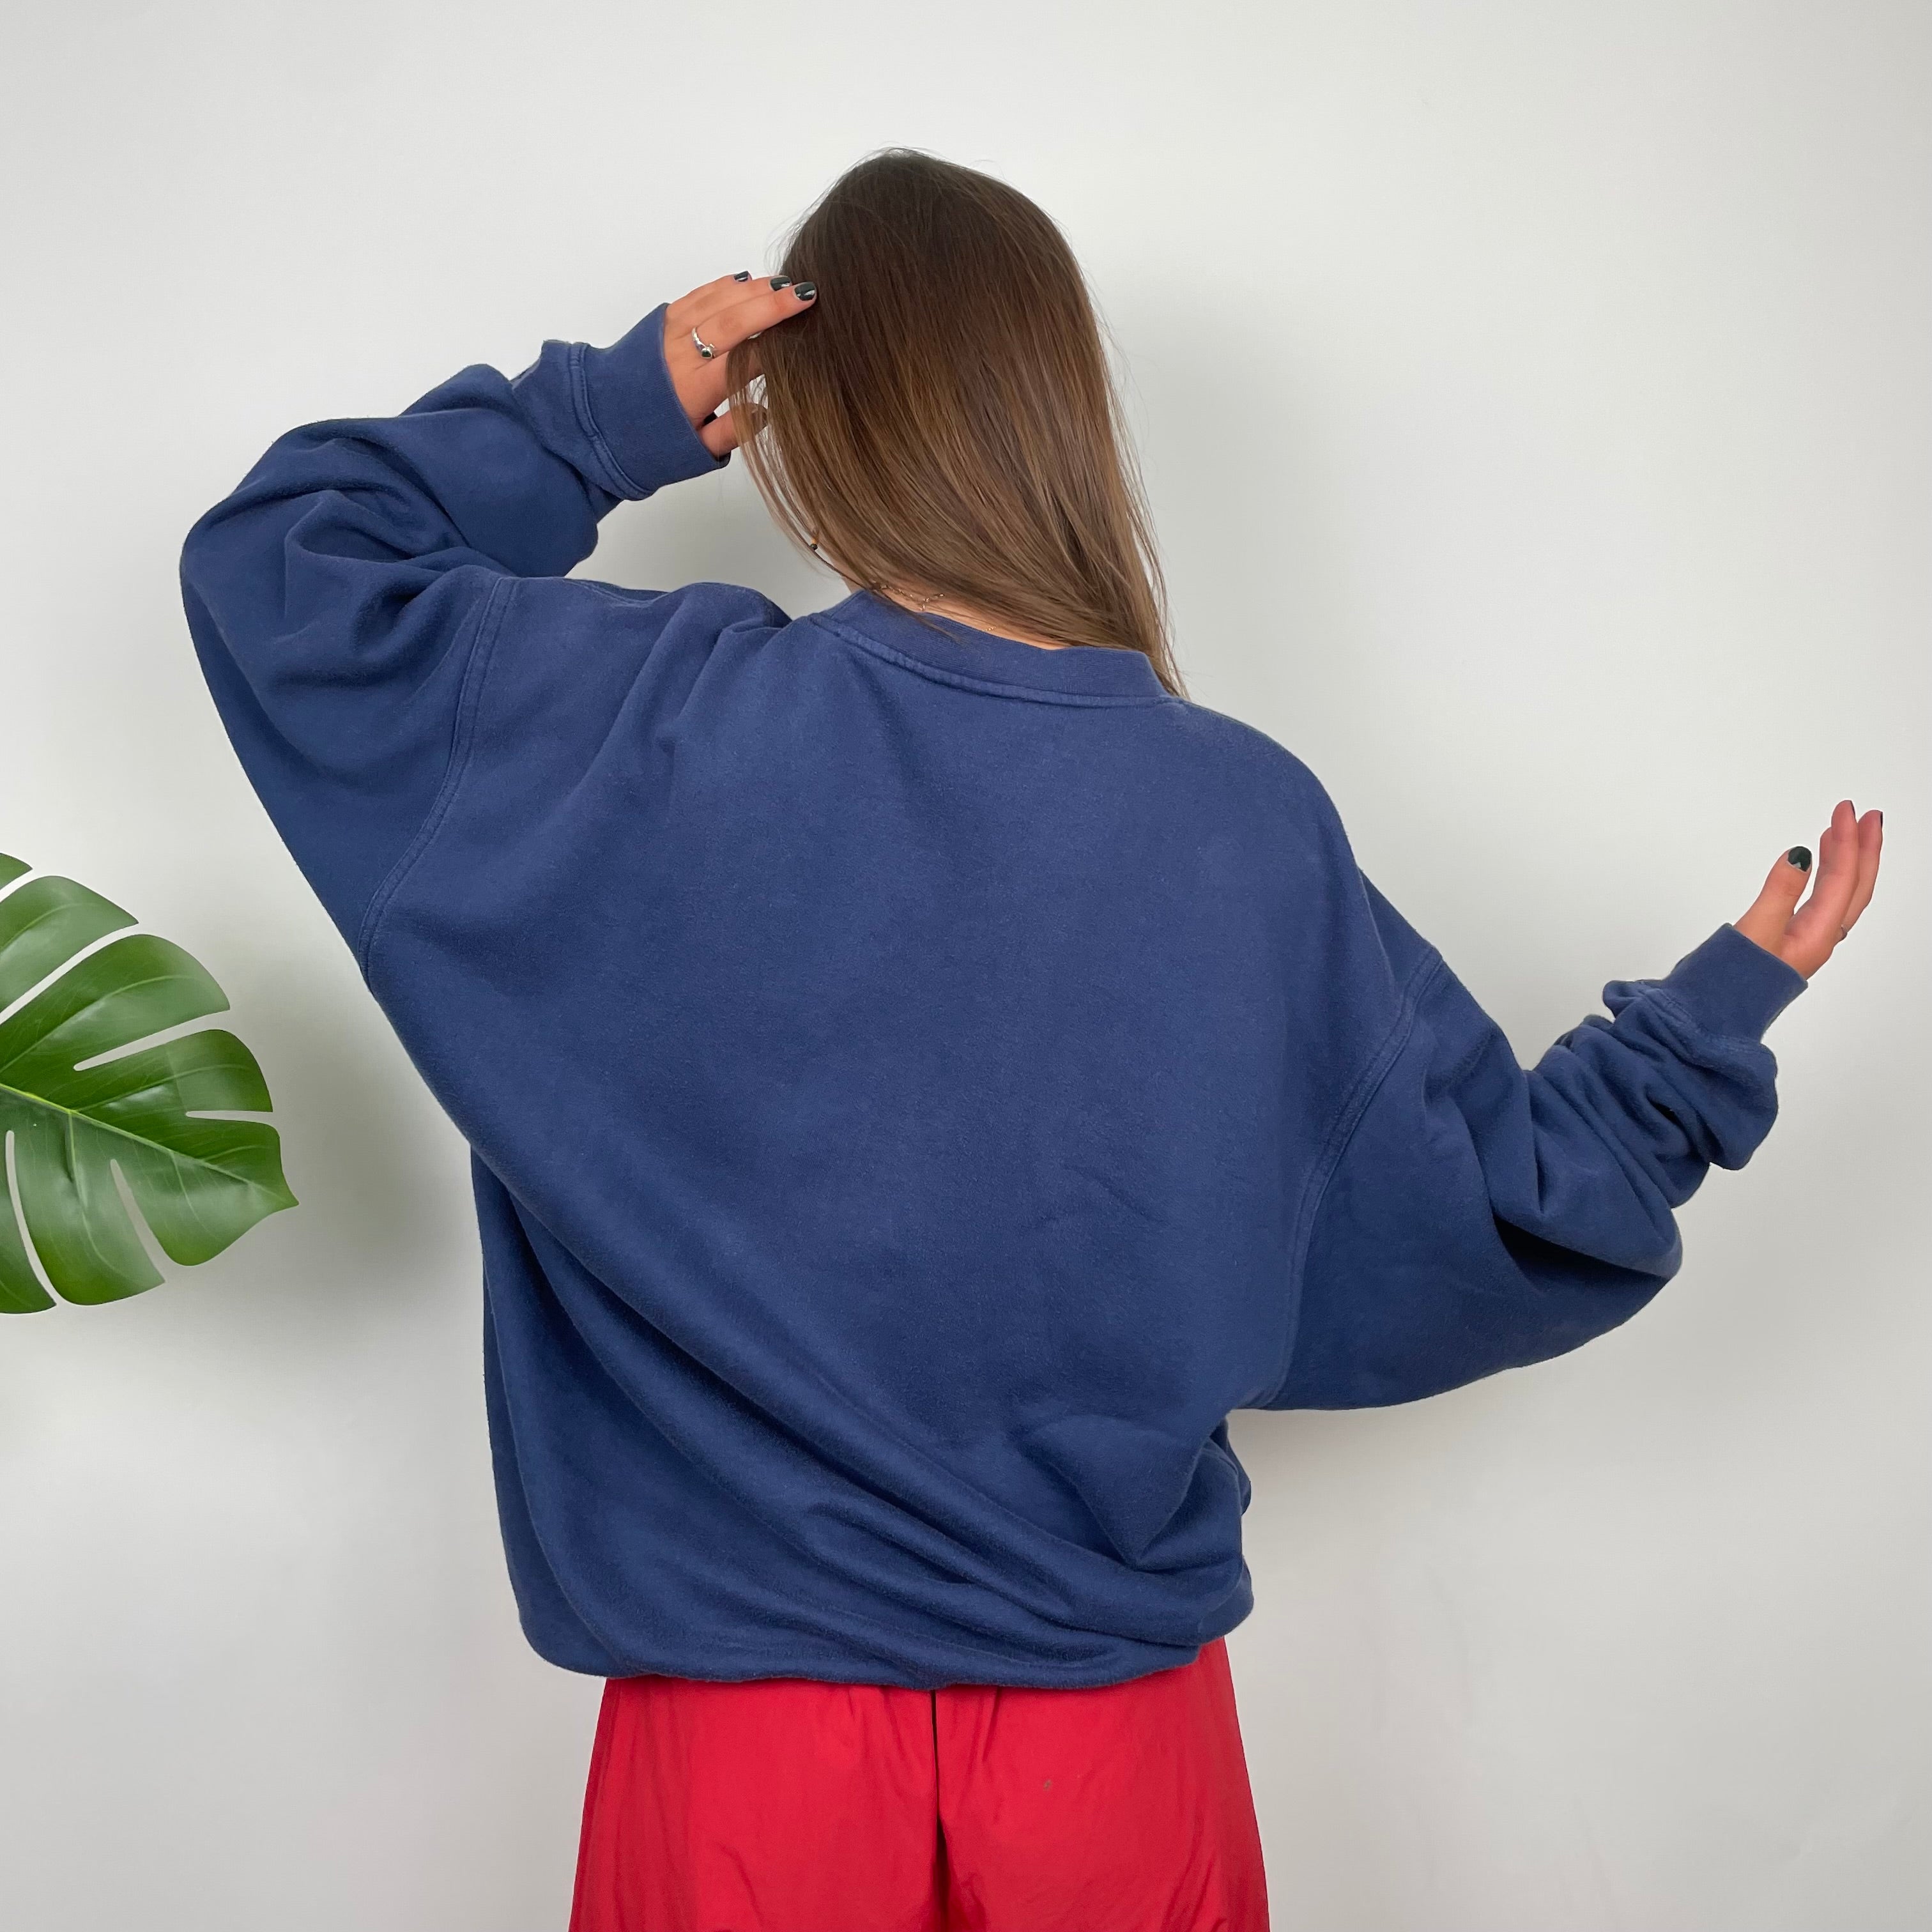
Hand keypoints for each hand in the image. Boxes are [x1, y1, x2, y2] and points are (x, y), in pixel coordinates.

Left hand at [661, 271, 816, 458]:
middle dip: (772, 305)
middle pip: (733, 321)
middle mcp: (683, 355)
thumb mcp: (697, 451)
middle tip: (807, 293)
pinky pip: (698, 295)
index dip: (777, 344)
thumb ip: (733, 432)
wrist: (601, 422)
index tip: (805, 333)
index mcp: (696, 390)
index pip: (746, 360)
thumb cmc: (654, 439)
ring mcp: (670, 333)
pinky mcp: (661, 321)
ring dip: (753, 289)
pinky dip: (724, 285)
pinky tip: (747, 281)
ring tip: (785, 283)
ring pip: (716, 300)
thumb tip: (767, 410)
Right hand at [1734, 799, 1882, 977]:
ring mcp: (1809, 938)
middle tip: (1866, 815)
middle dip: (1863, 849)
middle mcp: (1821, 937)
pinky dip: (1828, 875)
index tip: (1844, 812)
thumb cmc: (1732, 983)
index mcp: (1818, 936)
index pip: (1842, 880)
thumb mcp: (1755, 932)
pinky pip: (1824, 900)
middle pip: (1855, 887)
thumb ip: (1779, 891)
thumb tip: (1800, 855)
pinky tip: (1818, 864)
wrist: (1712, 1015)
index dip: (1846, 842)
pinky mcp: (1793, 938)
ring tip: (1844, 831)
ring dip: (1848, 860)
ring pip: (1842, 893)